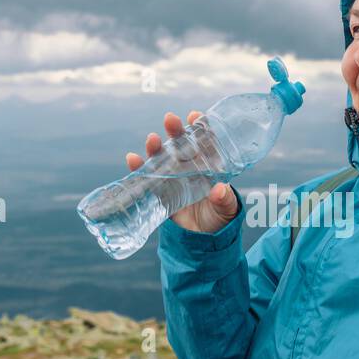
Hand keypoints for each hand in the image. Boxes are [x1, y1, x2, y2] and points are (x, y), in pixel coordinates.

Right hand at [126, 111, 239, 233]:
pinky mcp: (159, 191)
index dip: (201, 128)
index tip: (196, 115)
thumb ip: (224, 200)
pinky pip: (147, 177)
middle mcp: (189, 168)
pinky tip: (132, 159)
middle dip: (175, 131)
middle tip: (170, 119)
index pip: (205, 143)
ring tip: (151, 139)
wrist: (200, 242)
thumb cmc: (218, 221)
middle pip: (181, 145)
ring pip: (162, 158)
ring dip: (155, 147)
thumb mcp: (226, 210)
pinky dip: (138, 168)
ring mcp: (172, 178)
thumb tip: (219, 190)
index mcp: (209, 167)